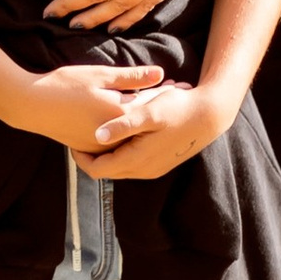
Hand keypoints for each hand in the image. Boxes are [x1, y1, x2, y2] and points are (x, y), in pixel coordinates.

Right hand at [17, 60, 191, 158]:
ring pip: (132, 134)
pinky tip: (131, 120)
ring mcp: (102, 145)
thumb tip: (161, 74)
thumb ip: (131, 77)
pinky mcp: (90, 148)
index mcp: (120, 115)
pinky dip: (127, 130)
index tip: (182, 85)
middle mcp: (115, 135)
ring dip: (146, 121)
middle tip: (177, 95)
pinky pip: (117, 140)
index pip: (152, 103)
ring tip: (157, 108)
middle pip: (146, 121)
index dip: (168, 92)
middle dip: (161, 107)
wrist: (30, 105)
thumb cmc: (64, 85)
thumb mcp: (100, 75)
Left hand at [89, 81, 236, 181]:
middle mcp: (143, 170)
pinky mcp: (159, 164)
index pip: (97, 169)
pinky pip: (131, 163)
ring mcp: (152, 169)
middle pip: (106, 171)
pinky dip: (119, 152)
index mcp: (137, 160)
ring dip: (105, 154)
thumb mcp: (149, 112)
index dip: (80, 157)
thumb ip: (123, 124)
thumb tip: (97, 135)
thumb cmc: (178, 108)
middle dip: (90, 156)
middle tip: (77, 136)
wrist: (209, 116)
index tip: (71, 139)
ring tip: (93, 133)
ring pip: (118, 167)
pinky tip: (117, 134)